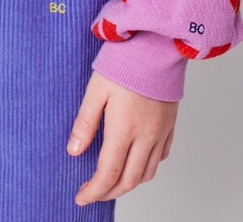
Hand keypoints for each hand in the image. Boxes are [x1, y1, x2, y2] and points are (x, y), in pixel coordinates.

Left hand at [66, 70, 177, 203]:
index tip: (81, 197)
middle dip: (108, 192)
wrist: (157, 46)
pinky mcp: (169, 126)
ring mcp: (161, 133)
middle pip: (128, 181)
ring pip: (146, 174)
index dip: (93, 191)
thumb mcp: (96, 89)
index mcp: (124, 129)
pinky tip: (134, 161)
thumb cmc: (125, 62)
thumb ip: (85, 122)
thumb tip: (73, 151)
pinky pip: (160, 158)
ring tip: (110, 180)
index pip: (108, 174)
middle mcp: (146, 137)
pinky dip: (145, 168)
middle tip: (92, 192)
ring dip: (127, 183)